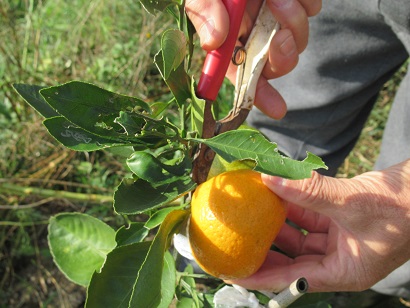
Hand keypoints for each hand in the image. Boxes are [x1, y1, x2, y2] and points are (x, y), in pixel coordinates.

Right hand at [185, 0, 321, 118]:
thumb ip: (203, 10)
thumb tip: (215, 41)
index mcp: (229, 40)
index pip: (242, 75)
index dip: (259, 94)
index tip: (278, 109)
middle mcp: (253, 34)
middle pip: (276, 64)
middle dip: (282, 56)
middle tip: (280, 36)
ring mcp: (275, 18)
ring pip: (297, 40)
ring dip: (293, 23)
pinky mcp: (295, 1)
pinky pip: (310, 9)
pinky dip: (307, 4)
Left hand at [229, 160, 409, 292]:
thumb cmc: (403, 209)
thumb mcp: (351, 203)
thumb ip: (309, 192)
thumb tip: (270, 180)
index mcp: (343, 273)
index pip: (289, 280)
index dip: (259, 276)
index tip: (232, 271)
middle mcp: (338, 260)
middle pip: (290, 260)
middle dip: (264, 251)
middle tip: (235, 242)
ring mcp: (339, 241)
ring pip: (298, 236)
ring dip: (276, 223)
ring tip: (249, 214)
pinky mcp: (340, 222)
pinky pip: (309, 217)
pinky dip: (293, 206)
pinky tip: (275, 193)